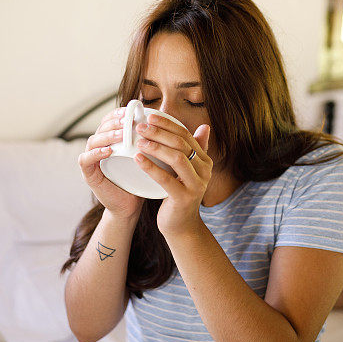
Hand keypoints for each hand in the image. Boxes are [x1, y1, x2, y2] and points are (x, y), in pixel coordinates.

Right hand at [78, 107, 144, 221]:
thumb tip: (178, 122)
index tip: (132, 110)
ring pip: (93, 140)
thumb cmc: (141, 181)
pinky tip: (109, 151)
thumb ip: (153, 141)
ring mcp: (91, 160)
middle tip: (127, 120)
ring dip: (107, 136)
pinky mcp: (88, 174)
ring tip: (121, 135)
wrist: (131, 207)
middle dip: (114, 122)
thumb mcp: (148, 157)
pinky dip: (96, 153)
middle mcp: (99, 147)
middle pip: (101, 127)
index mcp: (112, 141)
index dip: (119, 113)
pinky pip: (85, 159)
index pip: (111, 120)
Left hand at [132, 113, 212, 235]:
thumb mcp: (187, 171)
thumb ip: (195, 150)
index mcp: (205, 161)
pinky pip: (166, 179)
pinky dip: (151, 167)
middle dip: (159, 132)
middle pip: (181, 144)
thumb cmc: (179, 195)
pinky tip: (137, 159)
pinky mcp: (184, 198)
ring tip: (138, 141)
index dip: (168, 124)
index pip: (186, 135)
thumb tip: (205, 126)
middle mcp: (205, 171)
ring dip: (156, 147)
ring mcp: (196, 185)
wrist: (181, 226)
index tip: (150, 115)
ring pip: (176, 158)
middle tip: (140, 127)